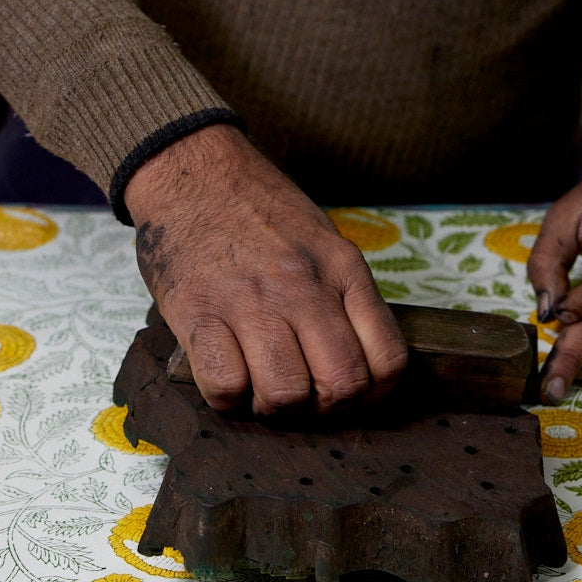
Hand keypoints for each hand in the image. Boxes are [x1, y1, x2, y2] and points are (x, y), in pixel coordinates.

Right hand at [124, 124, 407, 416]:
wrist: (193, 171)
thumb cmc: (259, 211)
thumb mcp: (323, 240)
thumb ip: (343, 294)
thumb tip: (357, 360)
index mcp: (343, 269)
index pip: (388, 359)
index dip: (374, 396)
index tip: (352, 398)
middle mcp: (305, 287)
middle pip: (341, 386)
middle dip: (324, 410)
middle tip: (302, 398)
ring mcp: (251, 301)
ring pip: (286, 395)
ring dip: (274, 408)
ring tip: (260, 387)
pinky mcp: (200, 312)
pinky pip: (226, 386)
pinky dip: (227, 398)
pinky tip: (226, 375)